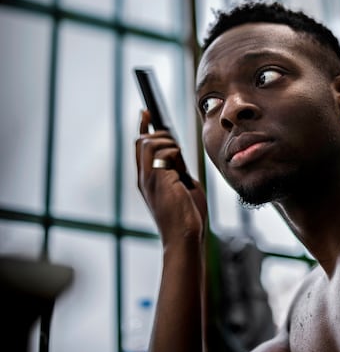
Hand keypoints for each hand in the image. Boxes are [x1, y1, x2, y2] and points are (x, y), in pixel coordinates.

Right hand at [135, 110, 207, 245]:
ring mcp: (148, 179)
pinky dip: (174, 152)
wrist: (186, 237)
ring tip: (179, 157)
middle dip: (158, 134)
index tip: (146, 113)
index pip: (140, 148)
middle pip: (141, 141)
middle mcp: (143, 179)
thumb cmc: (188, 217)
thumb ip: (178, 170)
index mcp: (147, 181)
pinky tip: (180, 167)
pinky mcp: (158, 180)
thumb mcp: (183, 186)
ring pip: (148, 143)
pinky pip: (163, 152)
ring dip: (167, 143)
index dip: (143, 127)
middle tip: (175, 142)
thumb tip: (178, 155)